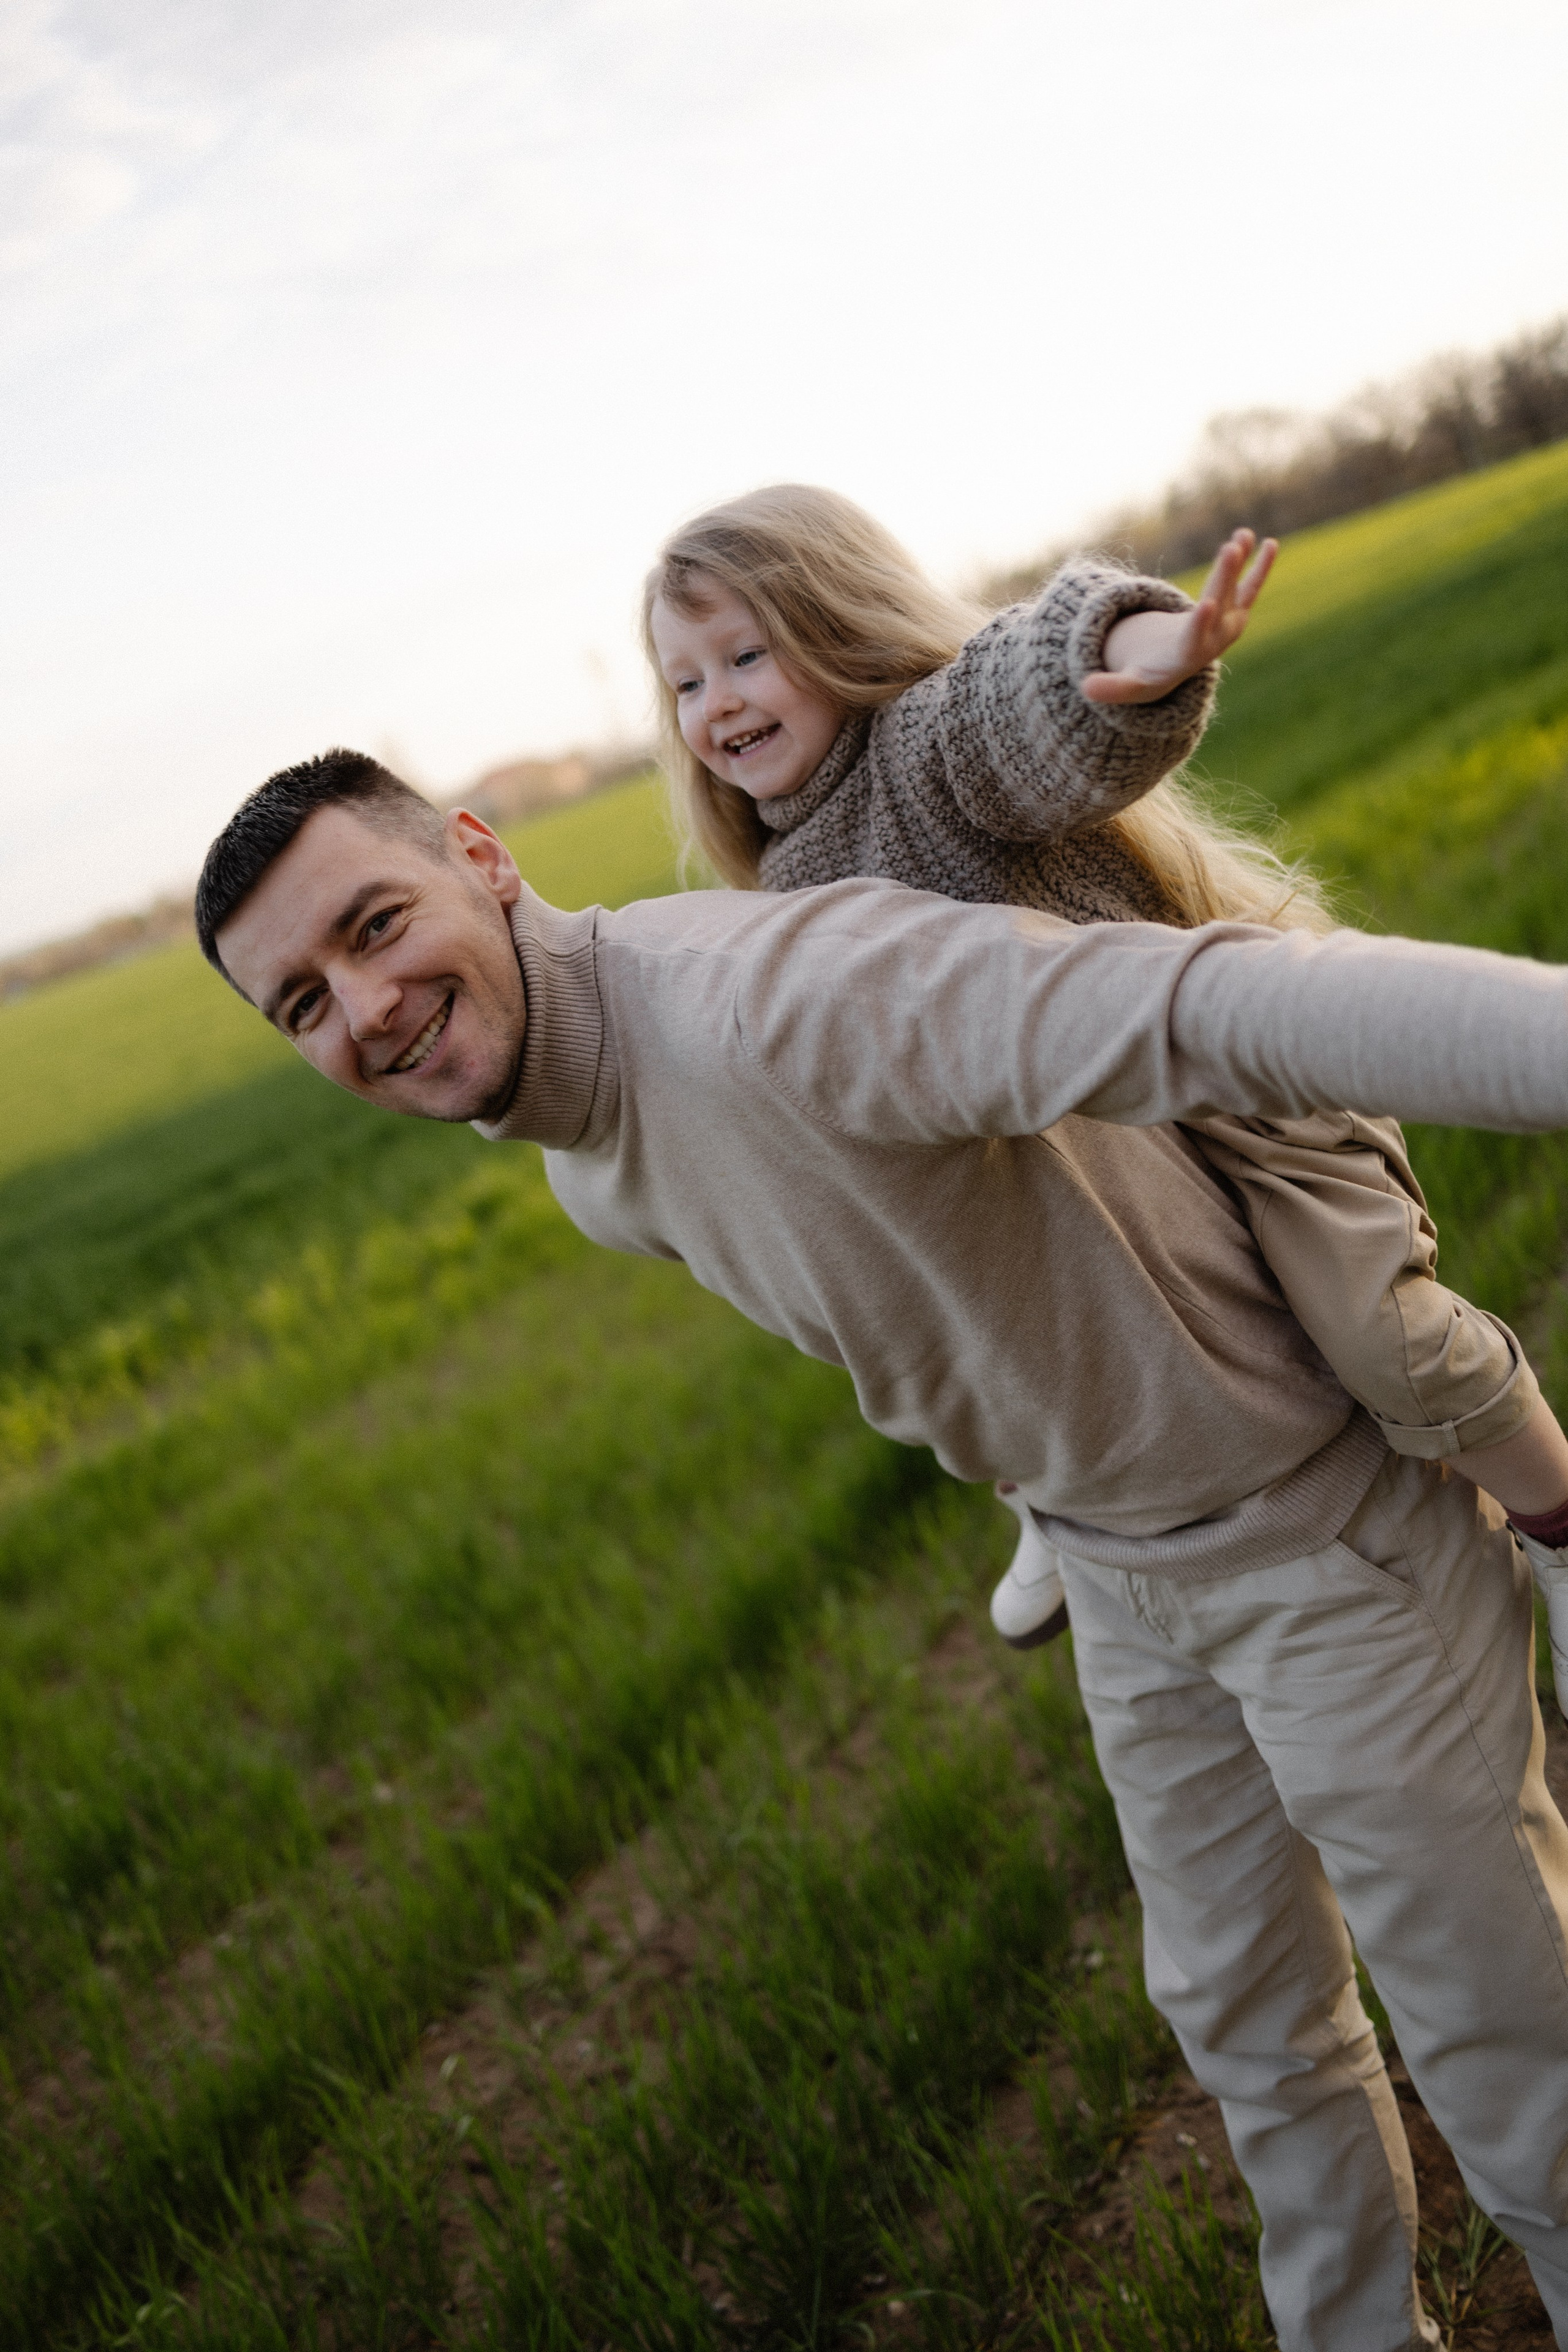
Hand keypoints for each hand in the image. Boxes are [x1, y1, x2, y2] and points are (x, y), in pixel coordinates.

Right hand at [1081, 528, 1277, 706]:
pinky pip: (1251, 587)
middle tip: (1231, 549)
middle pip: (1220, 605)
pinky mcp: (1236, 610)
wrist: (1178, 669)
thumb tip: (1085, 689)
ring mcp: (1229, 624)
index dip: (1200, 623)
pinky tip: (1268, 542)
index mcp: (1189, 655)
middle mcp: (1215, 639)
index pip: (1195, 638)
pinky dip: (1258, 566)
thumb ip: (1111, 688)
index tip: (1206, 604)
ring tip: (1244, 536)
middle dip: (1225, 577)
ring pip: (1238, 592)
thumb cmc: (1150, 673)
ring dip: (1243, 564)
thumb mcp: (1130, 684)